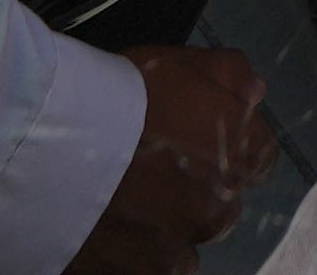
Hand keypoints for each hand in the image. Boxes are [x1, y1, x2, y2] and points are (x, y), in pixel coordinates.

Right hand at [61, 47, 274, 274]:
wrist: (57, 149)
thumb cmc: (123, 96)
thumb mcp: (181, 62)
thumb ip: (229, 76)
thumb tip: (256, 92)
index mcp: (240, 157)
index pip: (259, 158)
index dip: (228, 146)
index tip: (196, 140)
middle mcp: (219, 210)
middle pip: (221, 206)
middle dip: (198, 192)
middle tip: (154, 172)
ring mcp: (176, 249)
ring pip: (183, 246)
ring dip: (166, 230)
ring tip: (126, 207)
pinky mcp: (135, 274)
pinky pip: (145, 269)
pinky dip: (133, 254)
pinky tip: (108, 230)